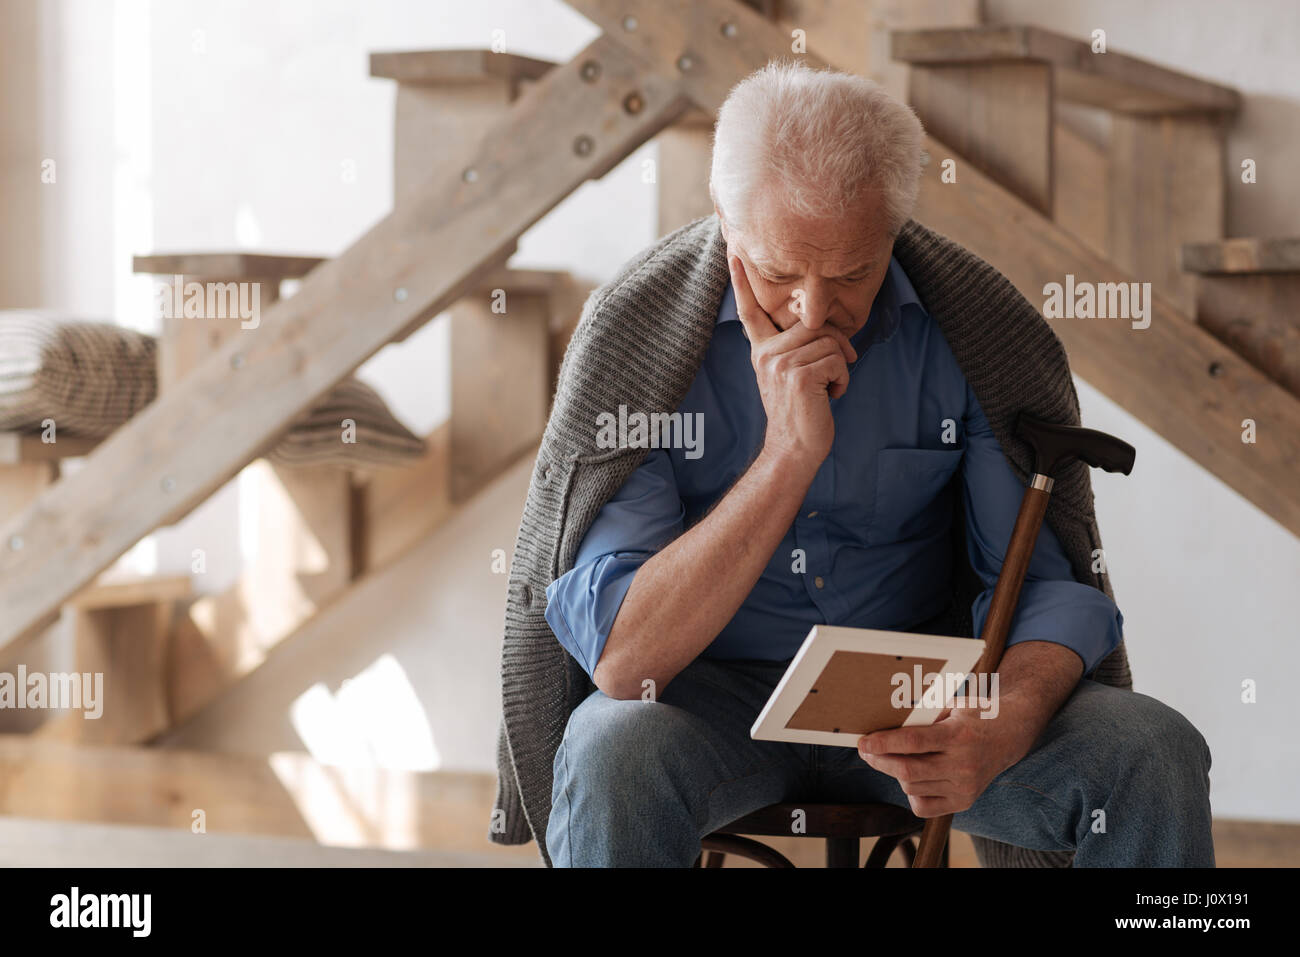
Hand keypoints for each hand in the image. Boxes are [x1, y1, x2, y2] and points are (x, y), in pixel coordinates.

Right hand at [729, 254, 856, 465]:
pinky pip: (836, 358)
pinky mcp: (797, 375)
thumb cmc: (801, 412)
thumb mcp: (791, 375)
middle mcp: (765, 353)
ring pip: (828, 339)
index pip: (749, 310)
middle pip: (813, 322)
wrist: (794, 448)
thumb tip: (826, 327)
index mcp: (761, 350)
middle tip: (841, 367)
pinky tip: (833, 395)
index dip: (741, 281)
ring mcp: (779, 363)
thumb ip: (797, 347)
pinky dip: (844, 378)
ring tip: (831, 386)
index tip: (733, 251)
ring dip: (841, 365)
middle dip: (837, 342)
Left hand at [856, 702, 1037, 817]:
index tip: (863, 743)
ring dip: (894, 773)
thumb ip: (922, 715)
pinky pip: (924, 806)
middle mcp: (963, 764)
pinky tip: (911, 778)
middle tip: (866, 751)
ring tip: (890, 759)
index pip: (913, 742)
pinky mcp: (964, 801)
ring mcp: (964, 787)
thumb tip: (884, 721)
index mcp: (958, 735)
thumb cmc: (975, 715)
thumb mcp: (951, 706)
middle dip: (879, 760)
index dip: (883, 743)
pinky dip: (911, 794)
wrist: (1010, 734)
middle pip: (908, 770)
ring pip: (912, 787)